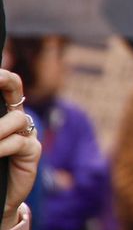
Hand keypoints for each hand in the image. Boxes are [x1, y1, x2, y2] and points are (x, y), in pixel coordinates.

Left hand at [0, 70, 40, 228]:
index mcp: (2, 114)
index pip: (6, 86)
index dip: (1, 76)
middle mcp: (16, 119)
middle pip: (16, 89)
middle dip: (5, 80)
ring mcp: (27, 135)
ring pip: (16, 119)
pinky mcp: (32, 152)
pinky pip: (18, 142)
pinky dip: (1, 147)